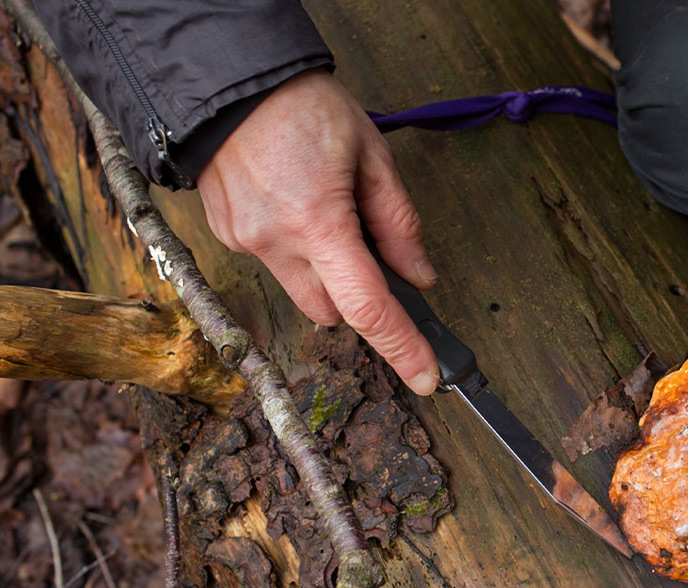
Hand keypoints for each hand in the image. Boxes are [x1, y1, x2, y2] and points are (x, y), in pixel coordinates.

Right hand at [197, 68, 439, 393]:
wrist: (225, 77)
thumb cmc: (302, 105)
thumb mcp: (371, 154)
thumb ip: (398, 223)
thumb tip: (418, 275)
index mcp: (317, 222)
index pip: (368, 307)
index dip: (402, 347)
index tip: (427, 376)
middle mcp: (274, 242)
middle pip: (333, 311)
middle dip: (359, 298)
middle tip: (374, 251)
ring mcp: (244, 241)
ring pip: (302, 290)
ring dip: (327, 273)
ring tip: (329, 210)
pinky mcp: (227, 234)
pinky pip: (275, 262)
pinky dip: (296, 249)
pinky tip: (296, 202)